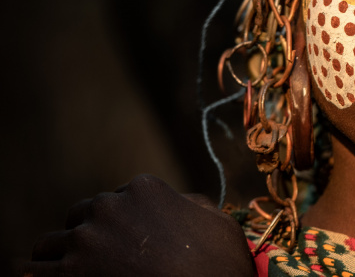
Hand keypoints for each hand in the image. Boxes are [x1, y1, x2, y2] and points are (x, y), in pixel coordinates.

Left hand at [20, 174, 256, 276]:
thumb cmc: (218, 263)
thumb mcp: (215, 221)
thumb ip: (190, 204)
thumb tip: (177, 202)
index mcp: (145, 188)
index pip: (118, 198)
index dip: (121, 221)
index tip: (125, 241)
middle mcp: (111, 206)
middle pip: (81, 215)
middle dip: (89, 234)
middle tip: (100, 258)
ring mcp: (87, 238)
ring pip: (52, 242)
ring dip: (59, 256)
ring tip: (70, 273)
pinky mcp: (70, 272)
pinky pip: (35, 270)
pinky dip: (40, 276)